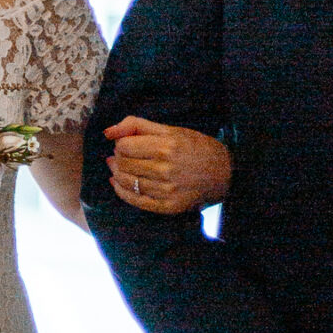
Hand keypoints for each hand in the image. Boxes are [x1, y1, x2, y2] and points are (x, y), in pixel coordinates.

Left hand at [105, 117, 232, 214]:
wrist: (225, 173)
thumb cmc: (197, 147)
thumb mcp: (171, 129)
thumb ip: (137, 125)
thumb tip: (107, 131)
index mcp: (167, 146)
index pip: (124, 146)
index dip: (120, 144)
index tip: (126, 143)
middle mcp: (166, 169)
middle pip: (123, 164)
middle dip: (117, 158)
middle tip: (122, 156)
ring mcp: (167, 191)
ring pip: (127, 182)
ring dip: (117, 174)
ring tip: (118, 168)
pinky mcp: (168, 207)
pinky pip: (135, 200)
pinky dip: (122, 191)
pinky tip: (119, 184)